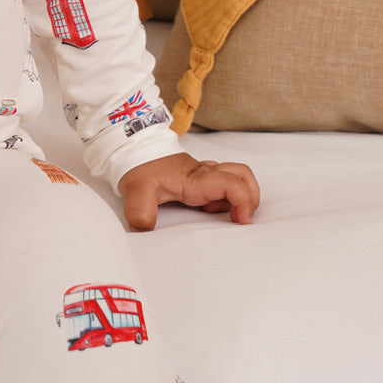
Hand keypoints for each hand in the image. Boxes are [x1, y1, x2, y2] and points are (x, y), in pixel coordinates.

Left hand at [118, 152, 259, 230]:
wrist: (132, 151)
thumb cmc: (138, 167)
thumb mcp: (136, 190)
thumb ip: (140, 211)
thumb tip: (145, 231)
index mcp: (195, 178)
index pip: (232, 182)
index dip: (244, 201)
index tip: (242, 221)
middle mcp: (205, 174)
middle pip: (243, 177)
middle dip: (250, 199)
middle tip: (239, 220)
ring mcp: (205, 174)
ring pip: (237, 178)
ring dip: (240, 197)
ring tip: (225, 216)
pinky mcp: (201, 178)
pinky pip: (225, 184)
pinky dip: (227, 198)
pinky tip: (210, 211)